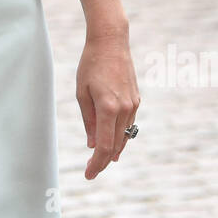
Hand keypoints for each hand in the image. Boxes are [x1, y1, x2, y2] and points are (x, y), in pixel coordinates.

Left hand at [76, 27, 140, 179]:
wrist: (111, 42)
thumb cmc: (91, 65)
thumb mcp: (81, 93)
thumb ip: (88, 121)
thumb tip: (92, 145)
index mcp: (108, 108)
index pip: (103, 146)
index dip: (97, 164)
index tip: (88, 175)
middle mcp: (124, 109)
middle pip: (115, 145)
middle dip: (103, 161)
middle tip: (91, 171)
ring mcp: (133, 105)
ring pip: (124, 137)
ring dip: (113, 150)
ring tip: (100, 161)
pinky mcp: (136, 100)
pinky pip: (129, 125)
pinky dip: (120, 136)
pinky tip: (112, 142)